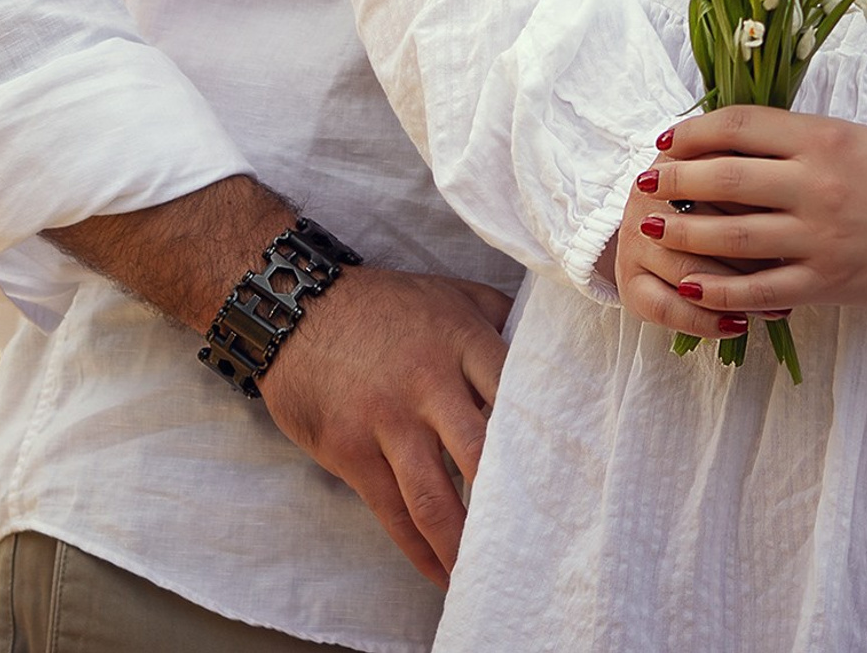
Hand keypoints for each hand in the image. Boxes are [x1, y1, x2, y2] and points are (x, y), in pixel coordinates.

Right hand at [45, 176, 511, 587]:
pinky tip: (442, 573)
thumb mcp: (447, 293)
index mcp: (462, 338)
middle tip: (539, 538)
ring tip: (490, 572)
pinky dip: (420, 550)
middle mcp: (430, 380)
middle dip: (510, 500)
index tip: (569, 475)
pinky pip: (392, 510)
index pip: (515, 391)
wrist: (296, 307)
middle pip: (482, 450)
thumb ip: (496, 318)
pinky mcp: (351, 448)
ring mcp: (387, 417)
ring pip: (436, 495)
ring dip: (464, 542)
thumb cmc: (384, 305)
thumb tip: (544, 346)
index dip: (543, 435)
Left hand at [631, 106, 866, 319]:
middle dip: (674, 179)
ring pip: (731, 234)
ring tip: (653, 229)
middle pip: (724, 176)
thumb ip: (797, 138)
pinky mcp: (826, 283)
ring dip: (683, 231)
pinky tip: (690, 287)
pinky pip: (758, 289)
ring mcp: (820, 237)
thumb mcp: (854, 137)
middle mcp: (817, 184)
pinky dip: (718, 290)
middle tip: (645, 182)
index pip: (738, 126)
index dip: (692, 132)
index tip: (665, 139)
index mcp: (823, 137)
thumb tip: (729, 140)